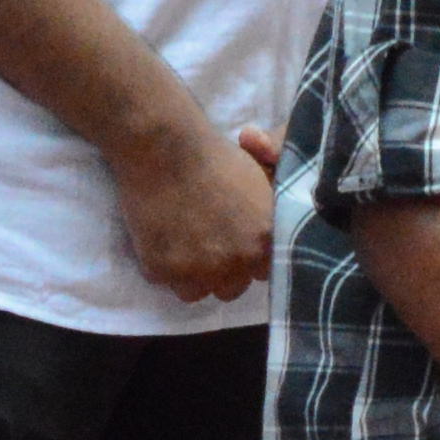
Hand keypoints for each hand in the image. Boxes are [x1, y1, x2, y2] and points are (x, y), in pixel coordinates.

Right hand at [115, 117, 279, 301]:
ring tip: (183, 245)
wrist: (166, 147)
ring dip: (192, 274)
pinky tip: (162, 239)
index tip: (235, 244)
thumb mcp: (263, 184)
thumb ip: (274, 217)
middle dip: (221, 270)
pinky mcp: (163, 270)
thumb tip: (276, 239)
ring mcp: (199, 270)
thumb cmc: (219, 156)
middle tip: (206, 243)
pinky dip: (163, 266)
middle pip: (232, 287)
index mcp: (266, 244)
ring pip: (198, 292)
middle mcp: (238, 263)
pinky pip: (166, 282)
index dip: (248, 259)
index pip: (263, 272)